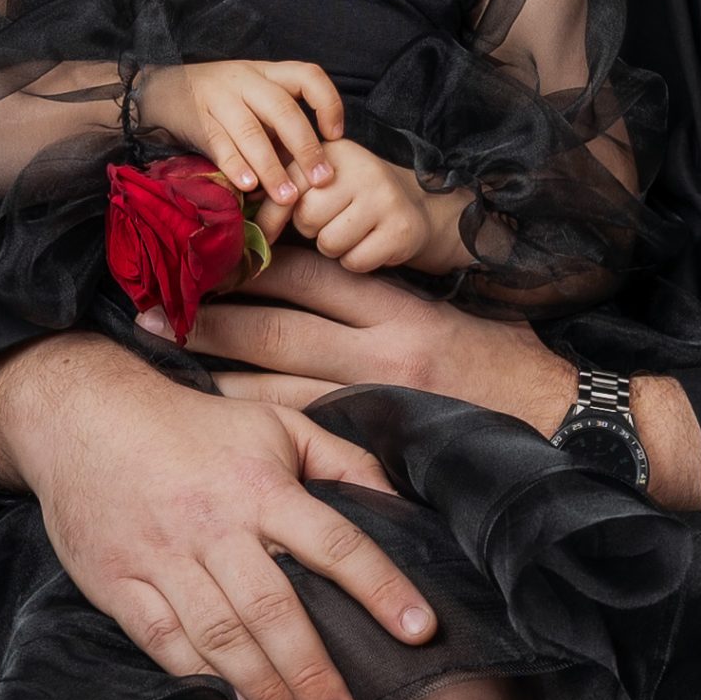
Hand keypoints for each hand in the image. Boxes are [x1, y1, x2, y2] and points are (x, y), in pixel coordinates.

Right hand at [0, 333, 434, 699]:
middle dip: (314, 671)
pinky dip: (199, 678)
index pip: (336, 544)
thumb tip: (394, 500)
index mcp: (263, 487)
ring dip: (265, 690)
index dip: (382, 588)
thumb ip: (342, 459)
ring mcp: (165, 560)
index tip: (419, 630)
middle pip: (275, 610)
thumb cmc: (197, 426)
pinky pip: (162, 642)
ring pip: (221, 638)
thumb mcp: (277, 422)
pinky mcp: (120, 584)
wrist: (89, 417)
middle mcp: (217, 528)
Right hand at [138, 59, 342, 205]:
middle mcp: (247, 82)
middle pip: (282, 110)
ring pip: (251, 132)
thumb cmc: (223, 101)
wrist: (162, 90)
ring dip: (272, 168)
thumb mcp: (255, 98)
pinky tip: (249, 187)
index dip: (328, 103)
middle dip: (305, 147)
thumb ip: (280, 124)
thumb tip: (313, 166)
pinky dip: (236, 167)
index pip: (308, 75)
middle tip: (322, 179)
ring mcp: (220, 99)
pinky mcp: (197, 120)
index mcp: (269, 73)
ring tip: (287, 197)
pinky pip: (220, 144)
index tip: (336, 136)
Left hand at [183, 246, 572, 421]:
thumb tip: (316, 274)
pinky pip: (298, 431)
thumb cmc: (502, 359)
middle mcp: (383, 347)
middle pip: (278, 326)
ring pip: (276, 384)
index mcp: (400, 305)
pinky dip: (252, 421)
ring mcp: (377, 400)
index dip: (253, 263)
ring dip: (216, 373)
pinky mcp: (374, 443)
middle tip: (147, 314)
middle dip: (211, 318)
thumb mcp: (445, 310)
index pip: (314, 271)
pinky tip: (214, 420)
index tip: (203, 256)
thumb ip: (385, 298)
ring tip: (163, 363)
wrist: (553, 418)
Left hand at [272, 138, 451, 273]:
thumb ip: (287, 187)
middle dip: (312, 230)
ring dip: (334, 248)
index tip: (266, 234)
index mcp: (337, 152)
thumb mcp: (325, 181)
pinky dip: (357, 261)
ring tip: (352, 232)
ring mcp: (385, 198)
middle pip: (308, 217)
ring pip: (329, 243)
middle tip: (332, 223)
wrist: (415, 209)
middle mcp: (364, 169)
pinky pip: (354, 261)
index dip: (272, 215)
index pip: (290, 184)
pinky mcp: (400, 229)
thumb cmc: (354, 199)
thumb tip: (240, 219)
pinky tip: (369, 244)